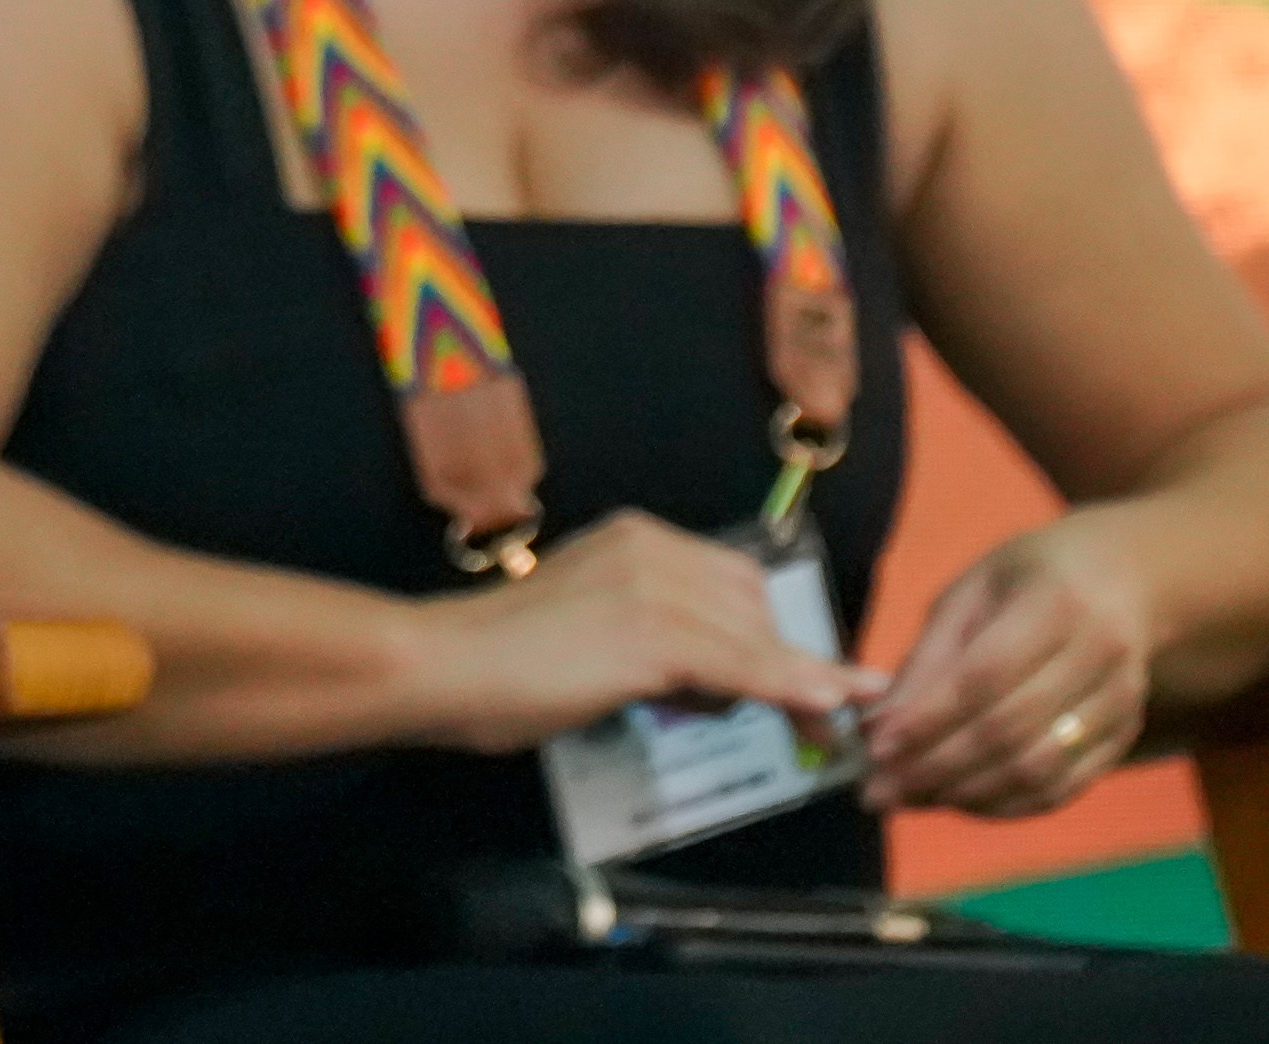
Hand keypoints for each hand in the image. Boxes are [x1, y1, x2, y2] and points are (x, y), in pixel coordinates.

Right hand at [404, 511, 887, 755]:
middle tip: (812, 719)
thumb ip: (646, 636)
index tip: (803, 675)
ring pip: (753, 636)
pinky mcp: (649, 636)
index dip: (770, 630)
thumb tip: (709, 683)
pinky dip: (792, 687)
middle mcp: (647, 547)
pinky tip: (829, 706)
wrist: (440, 665)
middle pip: (751, 603)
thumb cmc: (498, 661)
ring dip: (799, 684)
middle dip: (787, 659)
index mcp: (630, 536)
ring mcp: (649, 588)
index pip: (730, 578)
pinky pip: (743, 665)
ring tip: (820, 730)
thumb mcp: (587, 627)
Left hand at [867, 517, 1150, 814]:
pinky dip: (1005, 804)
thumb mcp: (971, 591)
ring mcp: (1120, 703)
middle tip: (879, 789)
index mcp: (1056, 603)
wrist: (1123, 579)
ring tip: (910, 799)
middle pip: (1010, 731)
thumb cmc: (1030, 577)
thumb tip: (881, 724)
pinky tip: (959, 800)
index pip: (984, 676)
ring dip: (965, 794)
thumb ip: (929, 656)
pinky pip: (1062, 788)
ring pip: (1038, 770)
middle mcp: (1100, 656)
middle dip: (935, 767)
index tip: (874, 745)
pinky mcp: (1124, 737)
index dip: (927, 718)